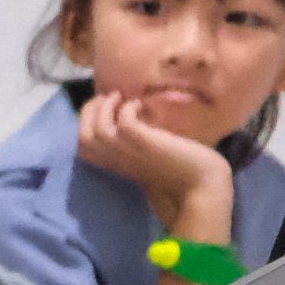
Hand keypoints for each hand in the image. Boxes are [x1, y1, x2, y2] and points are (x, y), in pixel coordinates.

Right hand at [73, 90, 236, 240]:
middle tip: (107, 96)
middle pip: (84, 136)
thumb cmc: (184, 175)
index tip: (101, 107)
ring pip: (97, 130)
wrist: (202, 187)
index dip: (85, 123)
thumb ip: (141, 146)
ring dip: (105, 108)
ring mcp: (131, 153)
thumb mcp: (153, 159)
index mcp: (117, 165)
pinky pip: (124, 122)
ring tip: (120, 96)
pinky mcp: (146, 144)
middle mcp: (118, 160)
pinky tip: (141, 105)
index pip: (83, 147)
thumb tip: (141, 121)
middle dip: (89, 111)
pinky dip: (128, 108)